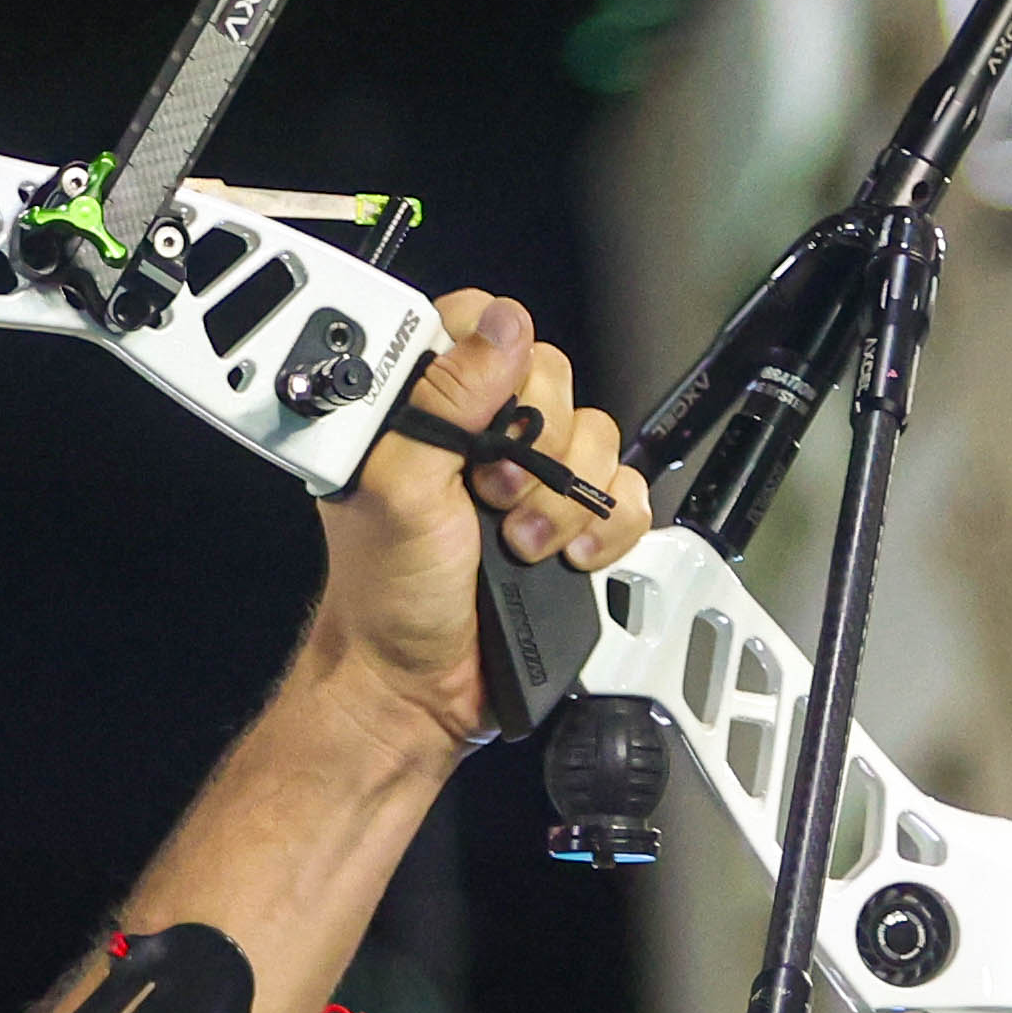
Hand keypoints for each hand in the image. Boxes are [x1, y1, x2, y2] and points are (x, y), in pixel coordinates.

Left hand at [317, 284, 644, 748]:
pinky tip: (562, 556)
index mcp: (419, 410)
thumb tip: (497, 327)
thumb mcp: (399, 487)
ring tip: (517, 541)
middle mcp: (476, 433)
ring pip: (597, 435)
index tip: (488, 417)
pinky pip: (625, 492)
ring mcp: (528, 476)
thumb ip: (443, 401)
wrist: (419, 685)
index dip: (498, 361)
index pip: (479, 327)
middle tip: (491, 494)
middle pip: (553, 377)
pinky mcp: (570, 519)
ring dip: (563, 498)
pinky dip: (604, 527)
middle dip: (536, 445)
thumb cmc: (387, 594)